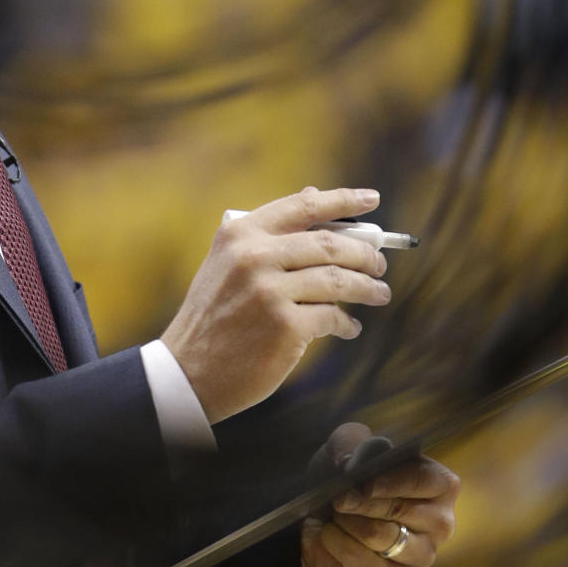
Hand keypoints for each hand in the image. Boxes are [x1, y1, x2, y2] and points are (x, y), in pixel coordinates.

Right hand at [161, 187, 390, 423]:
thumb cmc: (213, 316)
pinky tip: (349, 327)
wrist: (188, 371)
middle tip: (379, 264)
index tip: (371, 199)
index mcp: (240, 234)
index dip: (343, 200)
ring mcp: (270, 292)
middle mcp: (254, 257)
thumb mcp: (227, 263)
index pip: (303, 206)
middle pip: (330, 244)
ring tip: (378, 293)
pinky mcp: (285, 327)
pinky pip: (333, 317)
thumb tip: (312, 195)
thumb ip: (266, 233)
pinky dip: (347, 323)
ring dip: (367, 287)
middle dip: (364, 254)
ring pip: (338, 280)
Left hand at [301, 422, 459, 566]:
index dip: (394, 482)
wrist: (326, 520)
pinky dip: (338, 544)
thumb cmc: (349, 478)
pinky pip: (364, 563)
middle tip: (338, 498)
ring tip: (335, 514)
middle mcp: (439, 522)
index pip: (426, 480)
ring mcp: (421, 555)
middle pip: (401, 510)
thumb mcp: (346, 447)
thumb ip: (350, 441)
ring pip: (380, 536)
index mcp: (439, 484)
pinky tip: (331, 534)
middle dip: (362, 502)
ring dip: (347, 522)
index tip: (365, 484)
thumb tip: (349, 461)